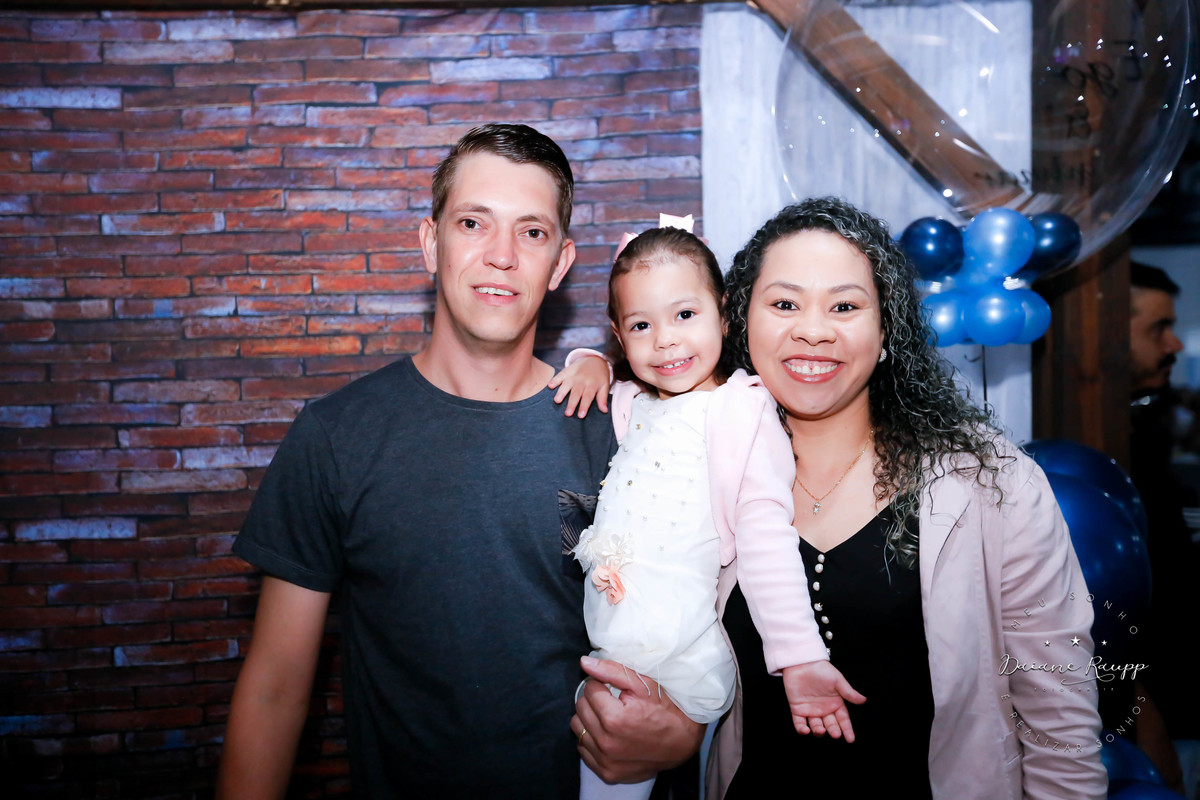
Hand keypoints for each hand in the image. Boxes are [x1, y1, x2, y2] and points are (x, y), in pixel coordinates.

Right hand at [548, 356, 609, 417]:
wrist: (595, 359)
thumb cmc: (600, 376)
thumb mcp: (604, 386)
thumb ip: (603, 398)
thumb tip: (604, 411)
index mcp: (592, 385)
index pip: (588, 397)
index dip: (584, 406)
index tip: (581, 416)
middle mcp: (582, 380)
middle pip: (576, 393)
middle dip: (572, 403)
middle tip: (567, 414)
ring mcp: (574, 375)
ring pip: (567, 384)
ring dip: (561, 392)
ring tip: (557, 401)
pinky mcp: (567, 370)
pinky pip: (560, 375)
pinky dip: (555, 380)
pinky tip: (550, 386)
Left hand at [570, 656, 704, 782]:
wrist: (682, 743)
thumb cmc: (664, 711)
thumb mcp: (643, 685)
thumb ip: (611, 671)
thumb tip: (584, 662)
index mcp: (614, 718)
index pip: (589, 689)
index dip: (601, 685)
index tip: (612, 689)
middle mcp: (606, 742)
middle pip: (580, 708)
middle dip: (593, 701)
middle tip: (611, 702)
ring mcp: (605, 760)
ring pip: (578, 728)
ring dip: (589, 719)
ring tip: (608, 718)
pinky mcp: (606, 772)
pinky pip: (583, 750)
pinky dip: (591, 740)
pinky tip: (608, 735)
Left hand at [781, 660, 865, 741]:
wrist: (802, 662)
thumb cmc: (821, 670)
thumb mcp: (837, 680)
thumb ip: (848, 692)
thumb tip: (863, 700)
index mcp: (835, 703)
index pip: (843, 719)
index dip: (847, 729)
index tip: (850, 739)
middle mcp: (824, 709)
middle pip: (830, 724)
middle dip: (834, 731)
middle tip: (835, 734)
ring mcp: (810, 710)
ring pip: (816, 726)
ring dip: (819, 731)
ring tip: (822, 731)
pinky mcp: (797, 709)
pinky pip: (799, 723)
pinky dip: (801, 729)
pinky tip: (806, 731)